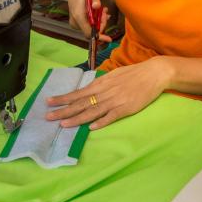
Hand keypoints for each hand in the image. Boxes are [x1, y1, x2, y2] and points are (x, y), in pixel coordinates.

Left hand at [45, 57, 172, 128]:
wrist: (153, 73)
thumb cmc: (134, 74)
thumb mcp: (114, 75)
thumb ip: (102, 83)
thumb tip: (90, 89)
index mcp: (102, 83)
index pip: (78, 93)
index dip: (63, 98)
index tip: (50, 102)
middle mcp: (105, 92)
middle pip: (81, 103)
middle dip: (63, 110)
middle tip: (48, 116)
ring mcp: (115, 101)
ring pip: (92, 111)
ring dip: (76, 118)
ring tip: (63, 124)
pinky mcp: (126, 108)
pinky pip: (111, 117)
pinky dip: (101, 122)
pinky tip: (91, 128)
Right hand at [67, 0, 111, 41]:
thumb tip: (97, 6)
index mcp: (78, 16)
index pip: (89, 33)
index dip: (99, 36)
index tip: (109, 38)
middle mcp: (75, 22)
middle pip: (92, 30)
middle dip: (101, 23)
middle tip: (105, 12)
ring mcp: (75, 23)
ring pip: (92, 28)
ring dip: (99, 21)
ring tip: (102, 10)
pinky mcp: (76, 23)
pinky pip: (89, 26)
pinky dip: (96, 21)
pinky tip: (100, 13)